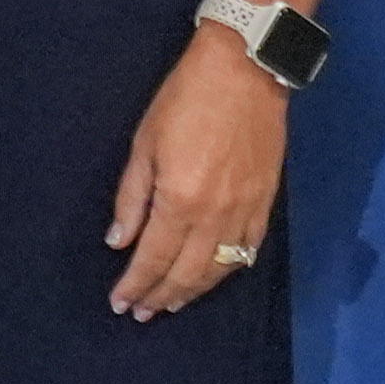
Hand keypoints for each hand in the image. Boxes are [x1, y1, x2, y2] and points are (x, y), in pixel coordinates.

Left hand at [103, 37, 288, 319]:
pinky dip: (228, 271)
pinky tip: (213, 277)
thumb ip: (132, 199)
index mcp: (180, 200)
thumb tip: (118, 242)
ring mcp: (246, 211)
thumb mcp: (144, 144)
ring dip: (192, 292)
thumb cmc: (185, 99)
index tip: (120, 303)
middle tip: (141, 313)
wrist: (246, 70)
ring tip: (171, 304)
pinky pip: (247, 251)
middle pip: (186, 272)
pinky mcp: (266, 202)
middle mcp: (216, 215)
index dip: (135, 285)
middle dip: (160, 296)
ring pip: (219, 269)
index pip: (153, 258)